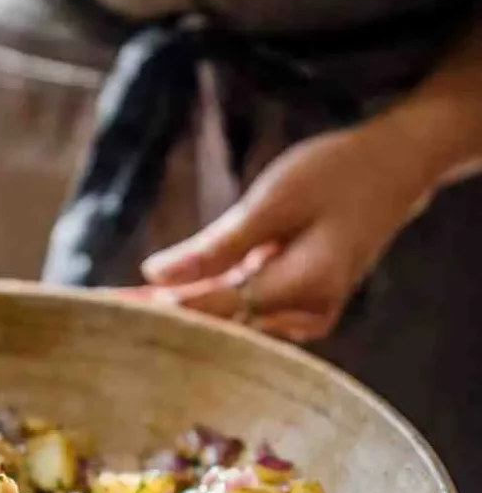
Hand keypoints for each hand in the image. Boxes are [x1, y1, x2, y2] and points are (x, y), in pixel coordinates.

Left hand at [132, 122, 434, 341]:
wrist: (396, 168)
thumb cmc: (337, 173)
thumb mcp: (273, 200)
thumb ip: (215, 246)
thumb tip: (155, 278)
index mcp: (303, 288)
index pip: (213, 310)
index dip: (156, 311)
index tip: (106, 312)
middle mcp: (305, 315)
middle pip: (216, 323)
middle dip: (157, 318)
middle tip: (96, 317)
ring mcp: (304, 316)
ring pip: (225, 319)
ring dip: (173, 312)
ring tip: (113, 311)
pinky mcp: (296, 307)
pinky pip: (239, 308)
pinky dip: (200, 301)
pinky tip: (154, 302)